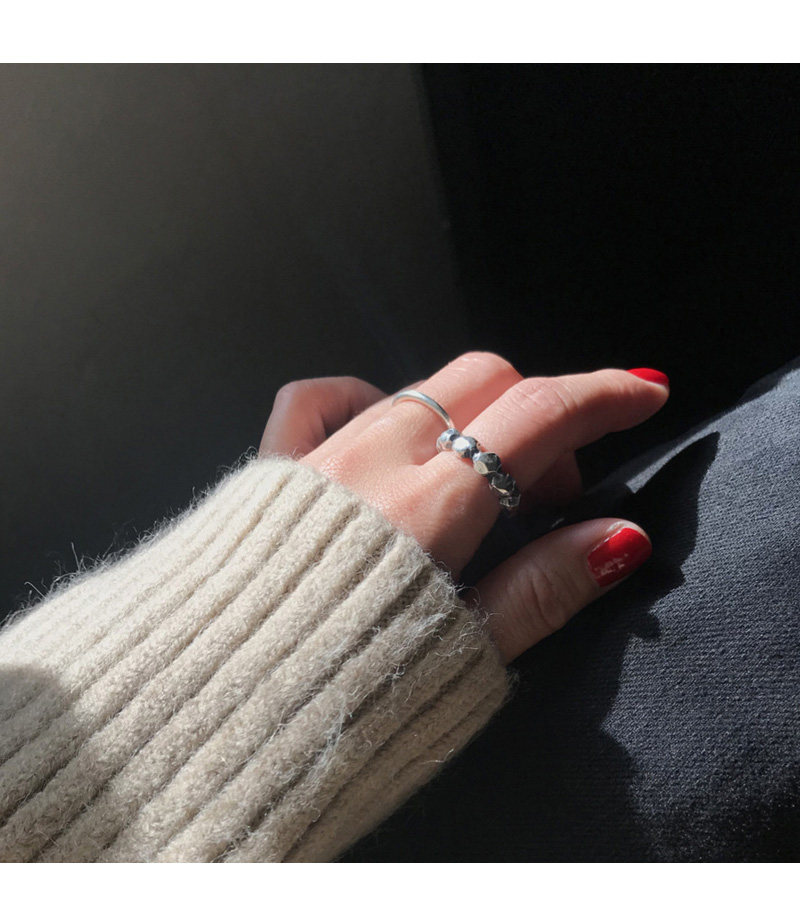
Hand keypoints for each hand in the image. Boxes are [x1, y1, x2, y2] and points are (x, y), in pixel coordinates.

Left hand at [259, 353, 668, 662]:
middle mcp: (373, 459)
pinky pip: (320, 400)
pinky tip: (383, 437)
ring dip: (470, 418)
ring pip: (418, 389)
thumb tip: (618, 537)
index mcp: (430, 507)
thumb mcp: (463, 653)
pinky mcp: (271, 465)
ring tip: (474, 487)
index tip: (644, 391)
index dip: (604, 394)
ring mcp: (317, 454)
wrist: (205, 714)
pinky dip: (367, 402)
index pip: (538, 415)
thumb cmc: (335, 700)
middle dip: (538, 420)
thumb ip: (544, 586)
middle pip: (484, 384)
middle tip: (551, 495)